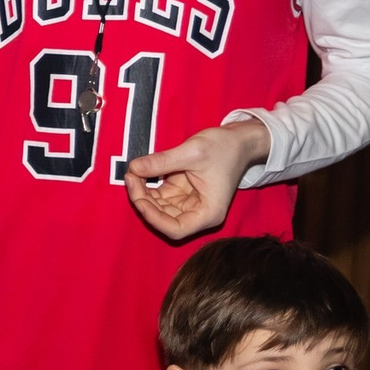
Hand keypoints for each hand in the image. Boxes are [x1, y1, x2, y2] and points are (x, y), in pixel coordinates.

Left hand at [126, 118, 270, 240]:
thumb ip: (162, 162)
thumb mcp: (192, 153)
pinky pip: (159, 195)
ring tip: (133, 172)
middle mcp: (198, 213)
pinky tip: (139, 172)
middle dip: (144, 200)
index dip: (154, 219)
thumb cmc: (224, 148)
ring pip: (158, 207)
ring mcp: (189, 204)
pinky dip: (147, 186)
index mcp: (208, 213)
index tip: (139, 200)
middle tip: (131, 176)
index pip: (176, 229)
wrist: (238, 140)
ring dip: (143, 193)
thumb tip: (133, 168)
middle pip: (163, 218)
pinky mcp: (182, 193)